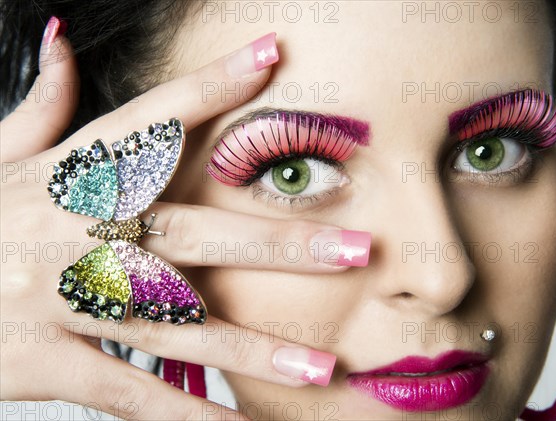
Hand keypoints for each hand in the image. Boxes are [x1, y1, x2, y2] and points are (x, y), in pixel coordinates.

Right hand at [1, 24, 343, 419]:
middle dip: (278, 244)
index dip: (211, 84)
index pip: (150, 119)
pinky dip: (187, 416)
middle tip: (357, 247)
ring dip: (255, 349)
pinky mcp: (46, 361)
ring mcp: (61, 301)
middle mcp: (72, 232)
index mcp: (64, 174)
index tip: (272, 55)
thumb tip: (62, 40)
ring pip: (177, 325)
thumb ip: (40, 105)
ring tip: (323, 365)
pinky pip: (130, 392)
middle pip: (193, 233)